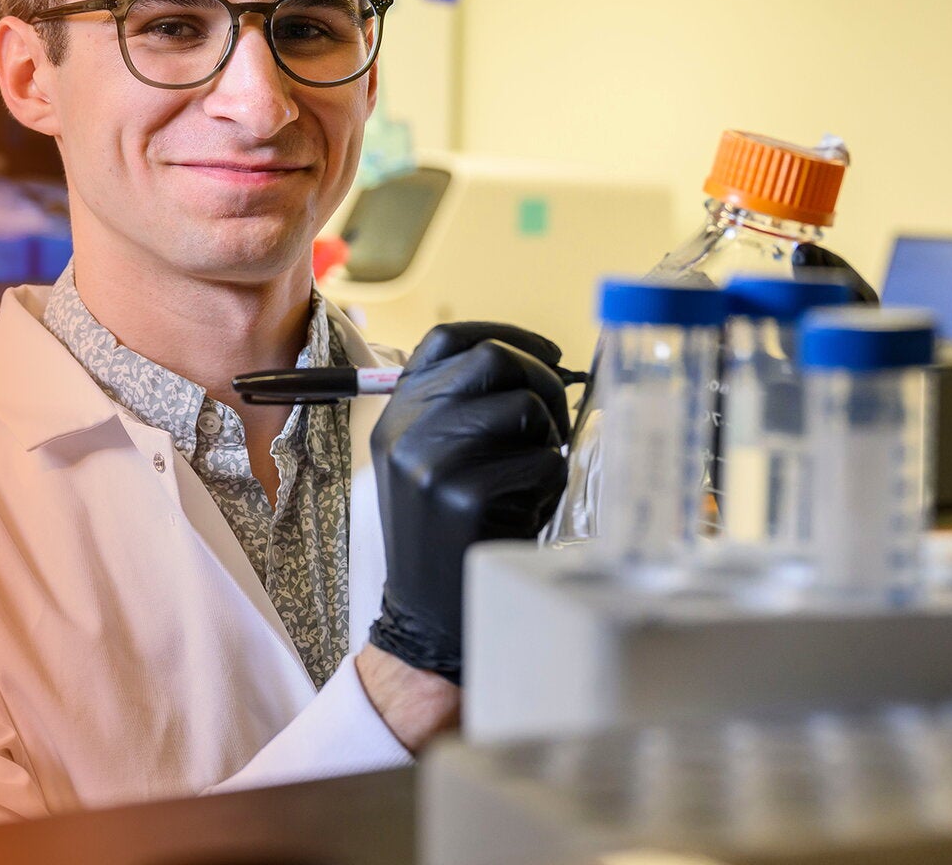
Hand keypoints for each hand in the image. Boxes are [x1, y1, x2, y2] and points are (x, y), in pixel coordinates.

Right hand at [367, 322, 570, 684]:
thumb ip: (464, 407)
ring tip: (536, 470)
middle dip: (544, 381)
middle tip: (555, 420)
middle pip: (493, 360)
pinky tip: (529, 506)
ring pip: (523, 406)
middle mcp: (405, 428)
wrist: (426, 616)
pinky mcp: (462, 498)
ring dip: (548, 435)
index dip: (508, 335)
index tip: (548, 353)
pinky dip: (550, 480)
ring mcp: (429, 462)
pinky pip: (541, 460)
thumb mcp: (432, 458)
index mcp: (396, 412)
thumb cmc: (448, 531)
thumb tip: (538, 363)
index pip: (449, 338)